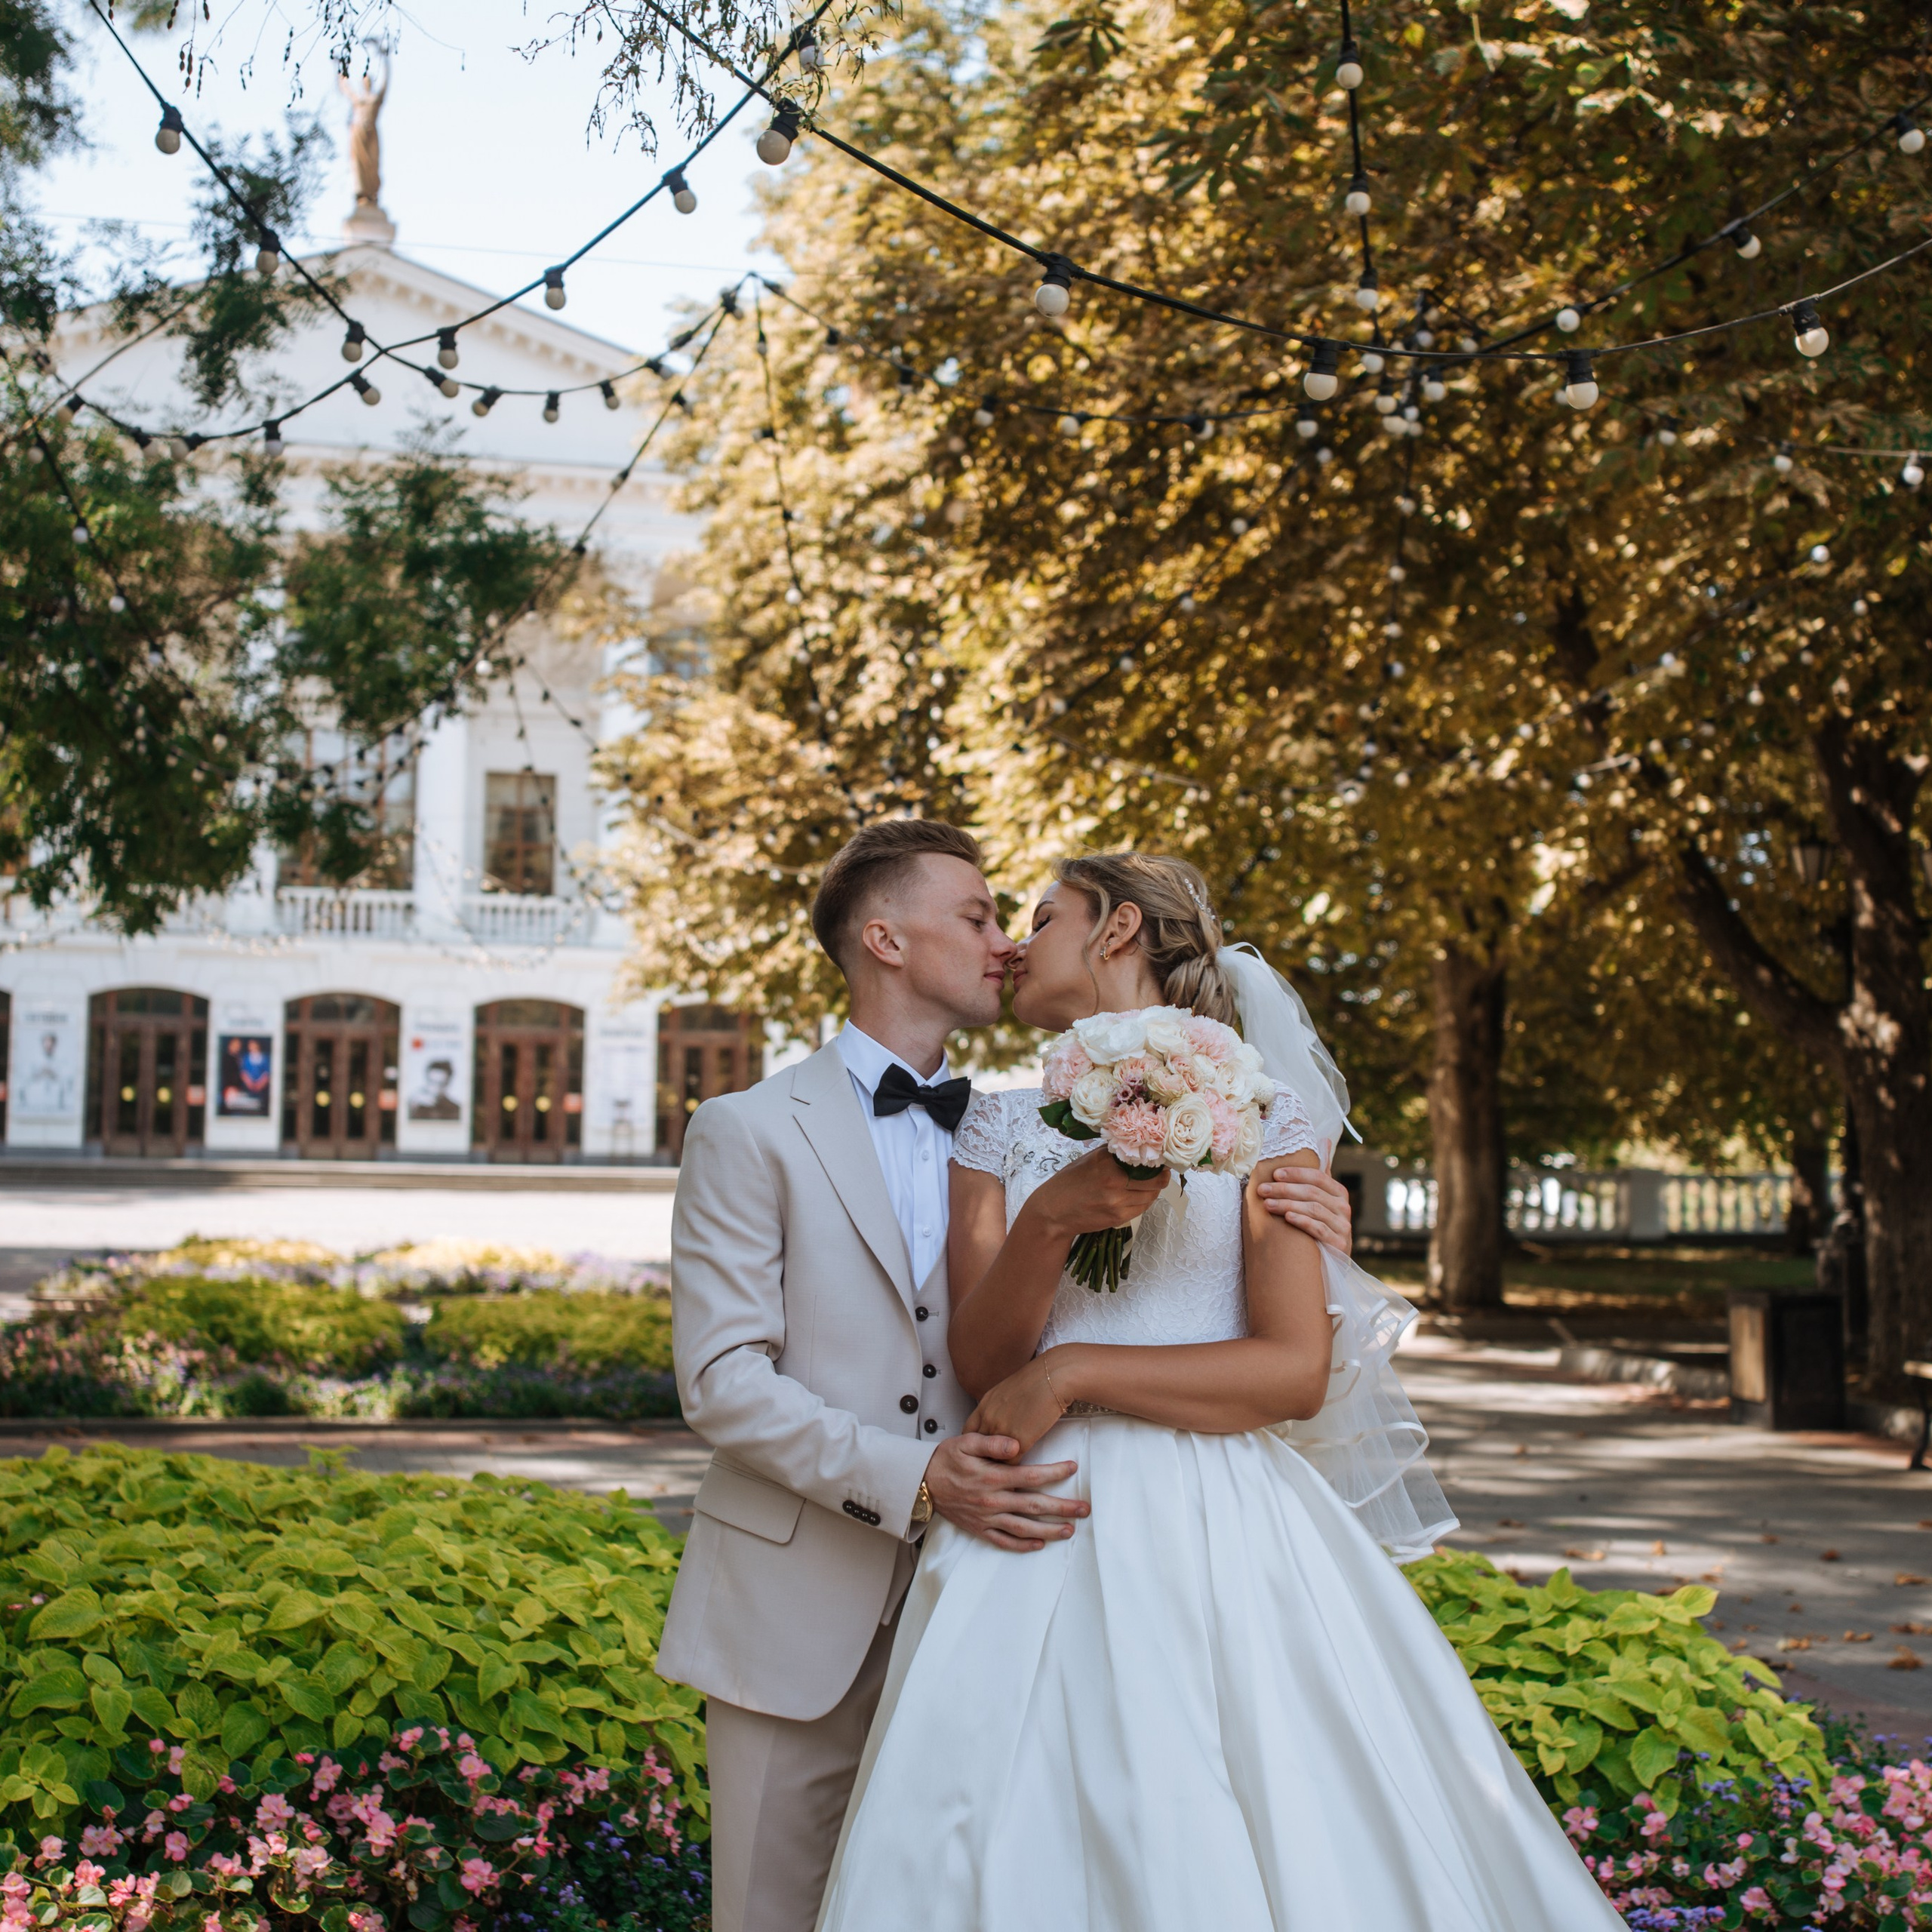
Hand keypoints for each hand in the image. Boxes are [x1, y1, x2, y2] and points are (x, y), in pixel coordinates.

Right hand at [922, 1430, 1087, 1552]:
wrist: (920, 1483)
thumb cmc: (945, 1459)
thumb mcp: (965, 1442)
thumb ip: (992, 1442)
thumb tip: (1017, 1444)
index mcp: (991, 1477)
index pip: (1030, 1476)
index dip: (1054, 1472)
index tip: (1073, 1468)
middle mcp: (992, 1500)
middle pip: (1034, 1506)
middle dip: (1062, 1508)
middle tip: (1085, 1509)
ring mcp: (987, 1518)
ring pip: (1024, 1528)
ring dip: (1049, 1530)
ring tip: (1069, 1530)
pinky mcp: (979, 1529)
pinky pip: (1004, 1542)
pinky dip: (1022, 1546)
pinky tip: (1039, 1545)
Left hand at [965, 1353, 1070, 1456]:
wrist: (1053, 1378)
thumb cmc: (1037, 1379)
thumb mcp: (1007, 1390)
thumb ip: (997, 1406)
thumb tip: (999, 1416)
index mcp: (985, 1405)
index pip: (968, 1431)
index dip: (976, 1442)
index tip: (984, 1448)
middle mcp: (989, 1418)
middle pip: (978, 1447)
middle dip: (986, 1455)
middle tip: (994, 1461)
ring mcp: (1002, 1430)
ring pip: (993, 1457)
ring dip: (1000, 1462)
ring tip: (1007, 1467)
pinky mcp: (1019, 1441)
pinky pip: (1011, 1463)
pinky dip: (1016, 1466)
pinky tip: (1022, 1464)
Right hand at [1025, 1146, 1170, 1242]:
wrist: (1053, 1212)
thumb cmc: (1068, 1183)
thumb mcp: (1088, 1159)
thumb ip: (1111, 1153)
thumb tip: (1135, 1146)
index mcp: (1106, 1160)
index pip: (1143, 1156)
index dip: (1156, 1157)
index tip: (1161, 1156)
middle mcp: (1114, 1179)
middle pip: (1154, 1178)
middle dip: (1161, 1175)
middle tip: (1163, 1171)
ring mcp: (1117, 1200)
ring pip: (1151, 1194)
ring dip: (1155, 1189)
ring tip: (1153, 1183)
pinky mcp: (1118, 1217)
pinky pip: (1142, 1208)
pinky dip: (1145, 1201)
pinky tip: (1142, 1196)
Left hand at [1254, 1164, 1352, 1254]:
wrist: (1331, 1259)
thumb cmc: (1321, 1222)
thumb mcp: (1323, 1198)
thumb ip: (1322, 1172)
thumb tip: (1325, 1139)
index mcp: (1339, 1193)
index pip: (1318, 1177)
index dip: (1296, 1173)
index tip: (1274, 1174)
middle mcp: (1344, 1208)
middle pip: (1312, 1193)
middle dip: (1284, 1189)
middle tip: (1262, 1190)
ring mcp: (1343, 1227)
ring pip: (1313, 1210)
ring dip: (1287, 1204)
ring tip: (1267, 1204)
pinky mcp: (1339, 1244)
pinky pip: (1319, 1229)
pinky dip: (1302, 1221)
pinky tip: (1287, 1217)